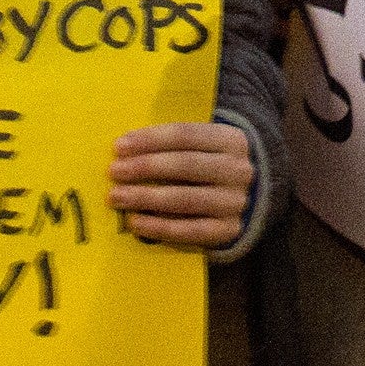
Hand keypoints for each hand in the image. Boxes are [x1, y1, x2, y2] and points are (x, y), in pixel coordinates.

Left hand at [107, 121, 255, 249]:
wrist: (250, 196)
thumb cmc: (211, 165)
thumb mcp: (205, 146)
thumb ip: (173, 145)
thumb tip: (126, 149)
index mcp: (230, 140)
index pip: (186, 135)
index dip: (150, 139)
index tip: (120, 146)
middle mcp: (237, 170)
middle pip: (185, 165)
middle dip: (145, 167)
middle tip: (114, 171)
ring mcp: (234, 202)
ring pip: (185, 198)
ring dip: (146, 197)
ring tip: (117, 197)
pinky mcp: (228, 230)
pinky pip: (189, 230)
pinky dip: (159, 226)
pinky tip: (135, 222)